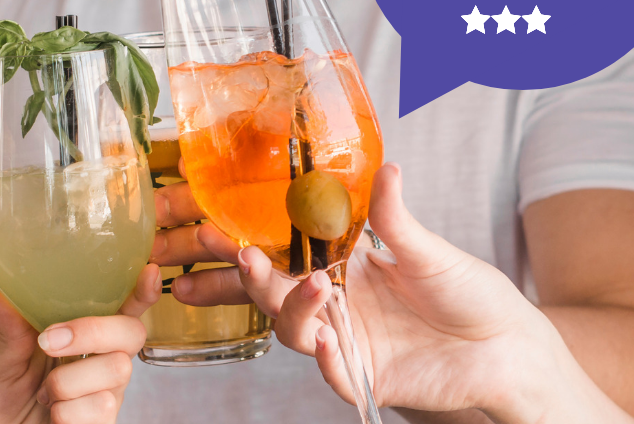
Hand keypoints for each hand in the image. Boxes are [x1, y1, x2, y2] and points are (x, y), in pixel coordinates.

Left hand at [0, 264, 160, 423]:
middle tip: (49, 341)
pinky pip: (101, 408)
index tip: (148, 271)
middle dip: (92, 331)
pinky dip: (67, 412)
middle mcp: (101, 366)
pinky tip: (52, 417)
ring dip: (68, 382)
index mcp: (83, 342)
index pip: (123, 312)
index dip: (141, 293)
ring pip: (116, 371)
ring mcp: (105, 398)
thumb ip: (10, 324)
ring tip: (43, 395)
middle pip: (132, 334)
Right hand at [164, 162, 618, 422]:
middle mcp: (340, 306)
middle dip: (253, 278)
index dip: (258, 245)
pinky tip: (327, 340)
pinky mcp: (367, 376)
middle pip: (278, 295)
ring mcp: (349, 342)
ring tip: (315, 287)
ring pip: (297, 331)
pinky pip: (334, 373)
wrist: (509, 345)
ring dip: (294, 309)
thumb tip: (386, 168)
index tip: (229, 227)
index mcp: (348, 270)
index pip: (290, 257)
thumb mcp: (429, 251)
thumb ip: (395, 220)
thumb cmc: (471, 294)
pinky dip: (325, 360)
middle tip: (242, 254)